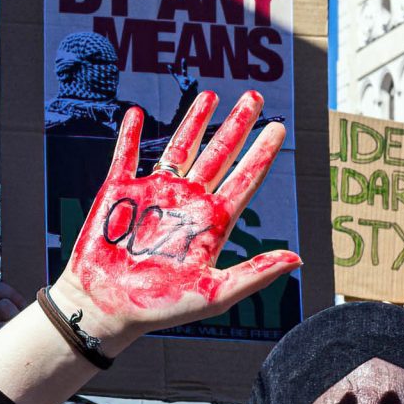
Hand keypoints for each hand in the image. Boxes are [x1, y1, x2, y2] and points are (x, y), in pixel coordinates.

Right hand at [52, 90, 299, 344]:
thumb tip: (298, 258)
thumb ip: (255, 274)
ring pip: (180, 147)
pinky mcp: (119, 192)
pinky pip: (126, 155)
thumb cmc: (160, 308)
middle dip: (236, 125)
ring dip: (194, 121)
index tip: (279, 126)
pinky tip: (137, 113)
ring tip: (210, 95)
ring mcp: (152, 194)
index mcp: (210, 223)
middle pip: (218, 154)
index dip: (261, 152)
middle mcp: (186, 203)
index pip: (244, 179)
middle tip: (254, 96)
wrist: (105, 308)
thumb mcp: (214, 295)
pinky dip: (130, 134)